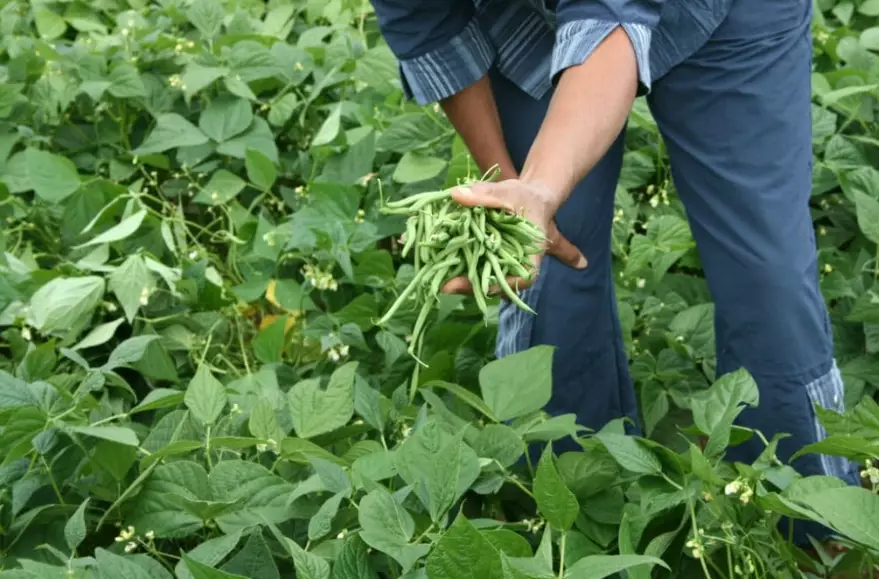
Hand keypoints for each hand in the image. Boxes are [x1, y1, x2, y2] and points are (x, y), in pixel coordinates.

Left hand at [441, 179, 587, 294]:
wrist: (524, 198)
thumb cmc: (525, 198)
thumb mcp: (510, 193)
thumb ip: (487, 195)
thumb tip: (456, 195)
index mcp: (529, 257)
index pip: (522, 279)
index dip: (501, 286)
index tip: (480, 284)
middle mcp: (512, 267)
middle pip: (494, 284)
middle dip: (469, 285)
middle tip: (446, 286)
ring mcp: (495, 265)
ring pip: (478, 277)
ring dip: (457, 276)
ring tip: (435, 272)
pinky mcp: (481, 258)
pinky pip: (468, 263)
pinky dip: (453, 260)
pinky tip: (434, 256)